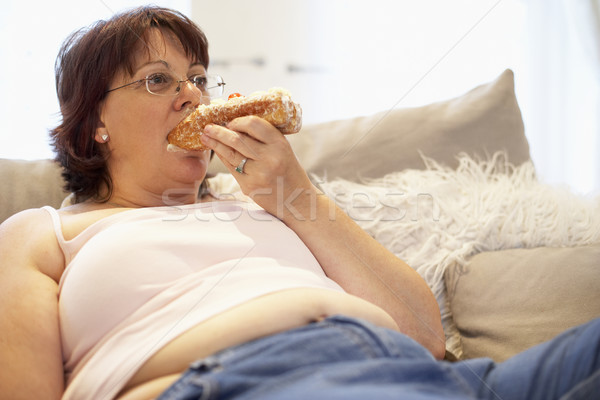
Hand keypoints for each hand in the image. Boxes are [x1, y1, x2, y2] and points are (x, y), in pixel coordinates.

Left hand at [200, 116, 316, 218]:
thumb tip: (237, 125)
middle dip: (219, 131)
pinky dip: (223, 158)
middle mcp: (269, 158)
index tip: (229, 121)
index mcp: (280, 144)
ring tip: (206, 137)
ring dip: (215, 144)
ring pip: (230, 154)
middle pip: (237, 139)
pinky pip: (231, 168)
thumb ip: (265, 138)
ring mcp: (258, 173)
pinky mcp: (249, 186)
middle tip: (208, 127)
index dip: (238, 121)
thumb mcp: (283, 150)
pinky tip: (218, 152)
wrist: (298, 200)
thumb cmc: (289, 172)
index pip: (254, 124)